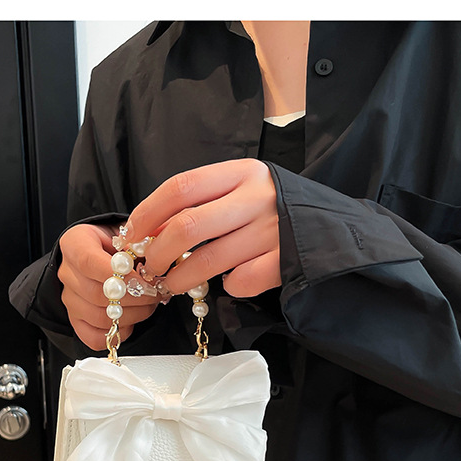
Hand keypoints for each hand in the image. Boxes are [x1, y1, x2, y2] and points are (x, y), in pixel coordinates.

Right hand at [58, 223, 159, 349]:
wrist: (105, 254)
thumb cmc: (118, 244)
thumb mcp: (128, 234)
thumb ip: (137, 244)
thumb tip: (154, 261)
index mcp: (74, 244)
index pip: (89, 262)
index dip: (118, 274)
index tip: (143, 278)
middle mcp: (67, 273)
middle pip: (96, 294)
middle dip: (133, 298)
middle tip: (154, 293)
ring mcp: (70, 299)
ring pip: (99, 318)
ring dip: (132, 315)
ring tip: (149, 305)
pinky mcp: (76, 320)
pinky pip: (94, 337)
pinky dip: (117, 333)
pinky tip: (131, 320)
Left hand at [123, 159, 280, 297]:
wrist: (330, 226)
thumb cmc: (270, 209)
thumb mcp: (239, 190)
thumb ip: (201, 202)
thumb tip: (148, 231)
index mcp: (240, 173)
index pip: (180, 188)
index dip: (147, 213)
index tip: (130, 235)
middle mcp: (257, 199)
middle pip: (188, 227)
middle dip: (157, 253)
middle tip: (148, 269)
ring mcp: (272, 232)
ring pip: (208, 262)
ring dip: (179, 279)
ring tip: (170, 286)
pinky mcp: (283, 263)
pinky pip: (239, 282)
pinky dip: (227, 287)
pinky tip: (228, 282)